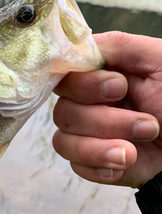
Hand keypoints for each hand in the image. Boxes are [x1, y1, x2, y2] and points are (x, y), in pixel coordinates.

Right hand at [52, 31, 161, 188]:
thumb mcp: (159, 61)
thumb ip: (118, 46)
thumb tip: (77, 48)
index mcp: (102, 76)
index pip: (65, 76)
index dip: (83, 85)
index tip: (119, 88)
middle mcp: (89, 104)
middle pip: (62, 111)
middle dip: (105, 121)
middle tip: (147, 124)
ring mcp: (89, 135)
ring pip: (63, 141)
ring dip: (100, 147)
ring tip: (134, 151)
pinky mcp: (93, 162)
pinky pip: (76, 165)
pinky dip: (99, 167)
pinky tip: (124, 164)